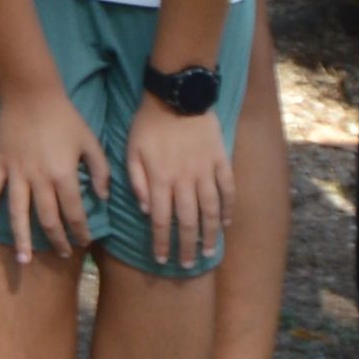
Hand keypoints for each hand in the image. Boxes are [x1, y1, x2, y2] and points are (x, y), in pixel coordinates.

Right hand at [0, 87, 99, 256]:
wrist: (30, 93)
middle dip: (57, 240)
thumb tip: (102, 197)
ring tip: (24, 260)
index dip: (81, 230)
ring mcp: (16, 173)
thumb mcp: (90, 141)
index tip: (85, 242)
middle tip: (63, 254)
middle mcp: (39, 179)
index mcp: (64, 174)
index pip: (74, 212)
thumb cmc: (64, 117)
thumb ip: (100, 170)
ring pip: (18, 213)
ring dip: (22, 238)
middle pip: (48, 219)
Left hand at [122, 97, 230, 260]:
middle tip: (188, 264)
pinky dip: (228, 208)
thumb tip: (145, 209)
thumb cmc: (148, 123)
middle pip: (188, 221)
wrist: (177, 94)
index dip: (162, 242)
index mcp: (160, 178)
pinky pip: (228, 190)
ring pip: (210, 210)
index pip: (161, 220)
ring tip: (209, 252)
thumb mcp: (130, 149)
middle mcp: (184, 180)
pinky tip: (226, 223)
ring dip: (210, 234)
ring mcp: (205, 171)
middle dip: (187, 246)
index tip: (162, 259)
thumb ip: (136, 180)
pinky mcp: (221, 161)